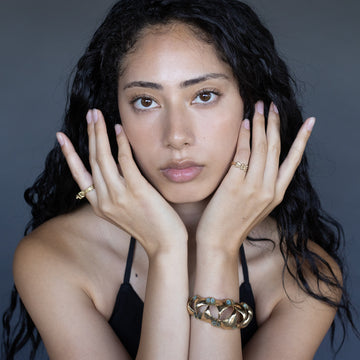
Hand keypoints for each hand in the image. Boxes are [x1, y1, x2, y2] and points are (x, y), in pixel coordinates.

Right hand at [57, 109, 186, 256]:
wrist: (164, 246)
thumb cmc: (149, 228)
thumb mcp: (123, 213)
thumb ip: (115, 194)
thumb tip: (115, 172)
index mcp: (99, 205)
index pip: (79, 174)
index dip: (69, 154)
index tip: (61, 137)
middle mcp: (104, 200)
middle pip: (91, 160)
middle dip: (89, 134)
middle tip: (89, 114)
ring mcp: (119, 195)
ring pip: (103, 157)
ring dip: (99, 133)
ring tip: (97, 115)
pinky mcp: (136, 190)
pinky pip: (124, 160)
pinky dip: (120, 142)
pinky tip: (118, 129)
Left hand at [196, 101, 314, 253]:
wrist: (219, 243)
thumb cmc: (234, 224)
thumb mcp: (257, 207)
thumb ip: (262, 186)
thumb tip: (259, 164)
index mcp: (277, 194)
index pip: (293, 161)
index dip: (302, 140)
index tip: (309, 122)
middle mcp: (269, 189)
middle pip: (276, 148)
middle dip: (275, 123)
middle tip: (272, 105)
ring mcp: (253, 187)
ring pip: (261, 147)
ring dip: (260, 124)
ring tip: (259, 107)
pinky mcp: (235, 185)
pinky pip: (242, 154)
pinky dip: (244, 136)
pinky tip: (244, 123)